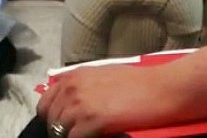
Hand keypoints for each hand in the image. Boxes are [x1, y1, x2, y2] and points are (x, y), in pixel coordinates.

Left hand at [38, 64, 181, 137]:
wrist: (161, 88)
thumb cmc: (138, 82)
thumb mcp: (103, 75)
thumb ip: (82, 85)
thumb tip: (68, 100)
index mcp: (74, 76)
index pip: (45, 102)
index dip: (52, 117)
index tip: (62, 125)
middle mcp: (73, 88)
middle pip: (50, 119)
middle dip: (60, 129)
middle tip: (77, 133)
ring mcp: (81, 105)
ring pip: (59, 132)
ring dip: (71, 136)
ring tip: (87, 135)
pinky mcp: (92, 121)